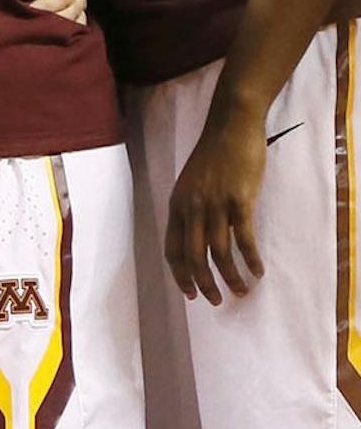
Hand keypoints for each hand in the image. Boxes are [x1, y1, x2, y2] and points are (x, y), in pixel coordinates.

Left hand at [165, 107, 266, 304]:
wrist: (230, 127)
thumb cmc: (214, 155)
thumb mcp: (192, 184)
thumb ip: (192, 209)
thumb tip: (201, 236)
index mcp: (177, 206)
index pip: (172, 250)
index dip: (180, 275)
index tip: (189, 293)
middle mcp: (192, 209)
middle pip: (193, 257)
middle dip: (203, 285)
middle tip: (216, 301)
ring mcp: (215, 205)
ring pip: (219, 253)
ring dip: (230, 277)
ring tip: (241, 291)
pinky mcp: (240, 201)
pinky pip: (244, 239)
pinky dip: (251, 259)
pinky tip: (258, 271)